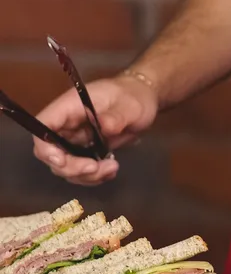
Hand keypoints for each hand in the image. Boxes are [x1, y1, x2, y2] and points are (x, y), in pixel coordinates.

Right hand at [32, 75, 158, 185]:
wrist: (143, 100)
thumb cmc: (134, 96)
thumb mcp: (130, 105)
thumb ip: (117, 116)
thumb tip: (106, 126)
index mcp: (71, 107)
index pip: (44, 126)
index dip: (45, 147)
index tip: (62, 161)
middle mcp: (67, 125)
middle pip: (51, 153)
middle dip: (71, 167)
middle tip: (97, 168)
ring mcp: (74, 139)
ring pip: (65, 166)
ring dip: (86, 175)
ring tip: (112, 168)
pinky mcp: (85, 151)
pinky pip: (80, 170)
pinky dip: (93, 176)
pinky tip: (110, 171)